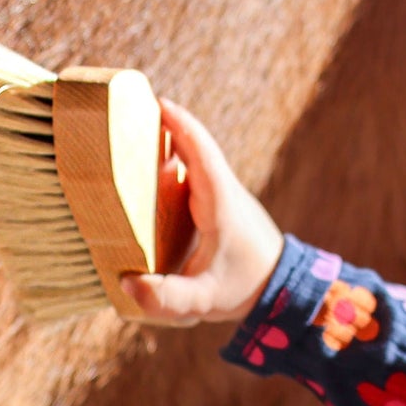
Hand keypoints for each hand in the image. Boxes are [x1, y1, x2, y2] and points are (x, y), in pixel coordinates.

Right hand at [121, 99, 283, 325]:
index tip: (163, 103)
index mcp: (221, 206)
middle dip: (170, 123)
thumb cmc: (243, 287)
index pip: (204, 157)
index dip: (184, 128)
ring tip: (134, 122)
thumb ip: (168, 298)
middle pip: (198, 147)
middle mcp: (224, 191)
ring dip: (172, 136)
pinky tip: (149, 158)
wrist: (278, 285)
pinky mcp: (218, 200)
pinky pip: (196, 168)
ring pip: (198, 155)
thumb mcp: (203, 301)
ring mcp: (223, 193)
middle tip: (133, 104)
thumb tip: (127, 283)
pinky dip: (176, 155)